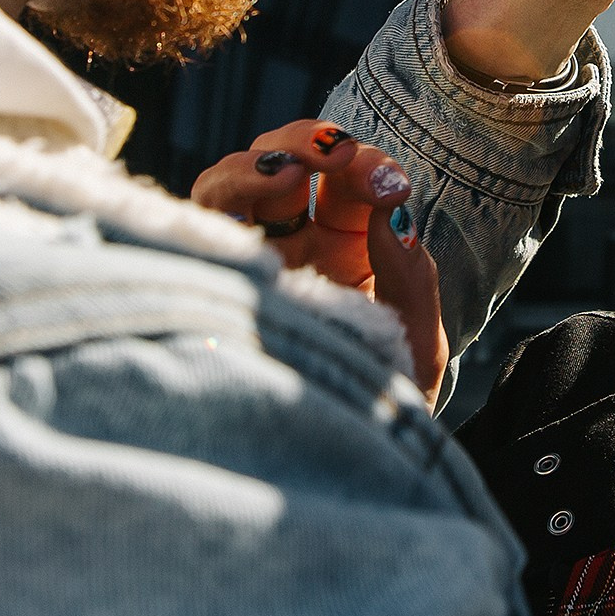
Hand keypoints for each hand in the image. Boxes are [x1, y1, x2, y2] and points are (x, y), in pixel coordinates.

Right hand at [191, 120, 446, 407]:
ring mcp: (246, 261)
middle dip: (308, 145)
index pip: (344, 179)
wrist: (346, 470)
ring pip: (229, 184)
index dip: (364, 164)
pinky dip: (220, 201)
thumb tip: (390, 210)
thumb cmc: (386, 403)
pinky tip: (244, 208)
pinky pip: (197, 227)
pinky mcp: (211, 282)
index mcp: (345, 247)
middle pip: (282, 163)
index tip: (390, 185)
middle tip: (336, 155)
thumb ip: (414, 278)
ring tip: (285, 170)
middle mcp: (290, 245)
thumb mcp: (417, 342)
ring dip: (255, 163)